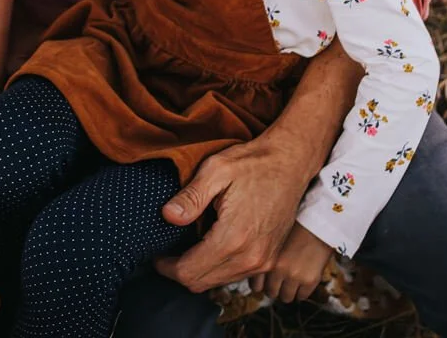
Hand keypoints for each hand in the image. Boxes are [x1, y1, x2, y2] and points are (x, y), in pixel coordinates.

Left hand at [154, 131, 315, 292]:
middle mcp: (250, 257)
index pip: (189, 272)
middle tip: (166, 253)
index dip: (166, 267)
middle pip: (202, 284)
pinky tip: (208, 247)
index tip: (156, 254)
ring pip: (218, 283)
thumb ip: (191, 197)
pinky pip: (234, 276)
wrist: (291, 162)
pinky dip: (216, 269)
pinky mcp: (269, 259)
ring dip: (197, 272)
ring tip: (185, 249)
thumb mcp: (216, 169)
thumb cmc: (253, 163)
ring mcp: (263, 261)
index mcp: (233, 238)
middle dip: (178, 272)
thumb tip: (168, 216)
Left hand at [249, 222, 333, 303]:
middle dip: (274, 289)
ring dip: (288, 292)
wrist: (317, 225)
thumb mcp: (273, 242)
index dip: (259, 285)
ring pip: (286, 298)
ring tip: (291, 282)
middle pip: (271, 293)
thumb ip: (266, 258)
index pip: (256, 285)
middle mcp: (278, 270)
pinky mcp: (310, 281)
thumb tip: (259, 274)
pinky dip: (301, 291)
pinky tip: (302, 281)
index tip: (263, 283)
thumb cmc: (295, 229)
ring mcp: (295, 277)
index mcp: (267, 259)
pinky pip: (302, 296)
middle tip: (279, 282)